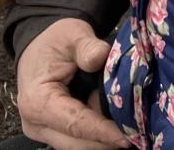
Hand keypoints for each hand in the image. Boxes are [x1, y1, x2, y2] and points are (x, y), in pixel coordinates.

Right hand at [16, 18, 129, 149]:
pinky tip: (119, 126)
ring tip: (131, 129)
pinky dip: (97, 134)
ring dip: (102, 138)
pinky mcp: (53, 131)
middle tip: (137, 135)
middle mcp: (36, 124)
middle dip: (105, 141)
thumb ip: (87, 47)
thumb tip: (101, 57)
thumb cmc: (57, 40)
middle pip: (75, 142)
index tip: (125, 137)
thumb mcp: (73, 34)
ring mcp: (44, 130)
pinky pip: (77, 138)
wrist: (40, 45)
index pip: (74, 122)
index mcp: (37, 101)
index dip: (101, 131)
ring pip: (77, 144)